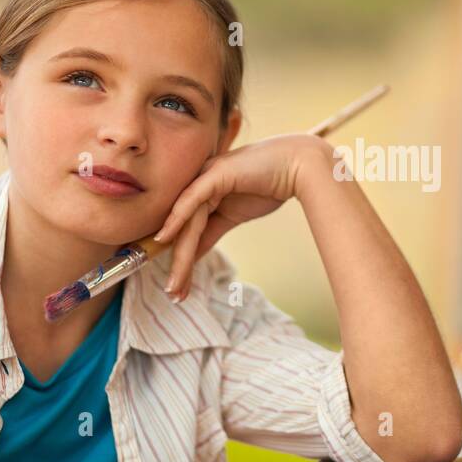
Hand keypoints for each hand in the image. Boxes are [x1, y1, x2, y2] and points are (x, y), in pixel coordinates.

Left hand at [152, 133, 331, 299]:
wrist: (298, 167)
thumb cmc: (270, 186)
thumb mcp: (234, 217)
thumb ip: (211, 232)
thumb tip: (193, 254)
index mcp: (201, 194)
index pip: (187, 231)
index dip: (181, 260)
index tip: (178, 288)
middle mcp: (197, 185)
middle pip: (184, 230)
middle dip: (178, 264)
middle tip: (174, 294)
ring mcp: (204, 177)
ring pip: (187, 223)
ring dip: (179, 255)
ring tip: (176, 283)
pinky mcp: (214, 174)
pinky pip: (191, 200)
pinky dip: (176, 219)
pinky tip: (164, 239)